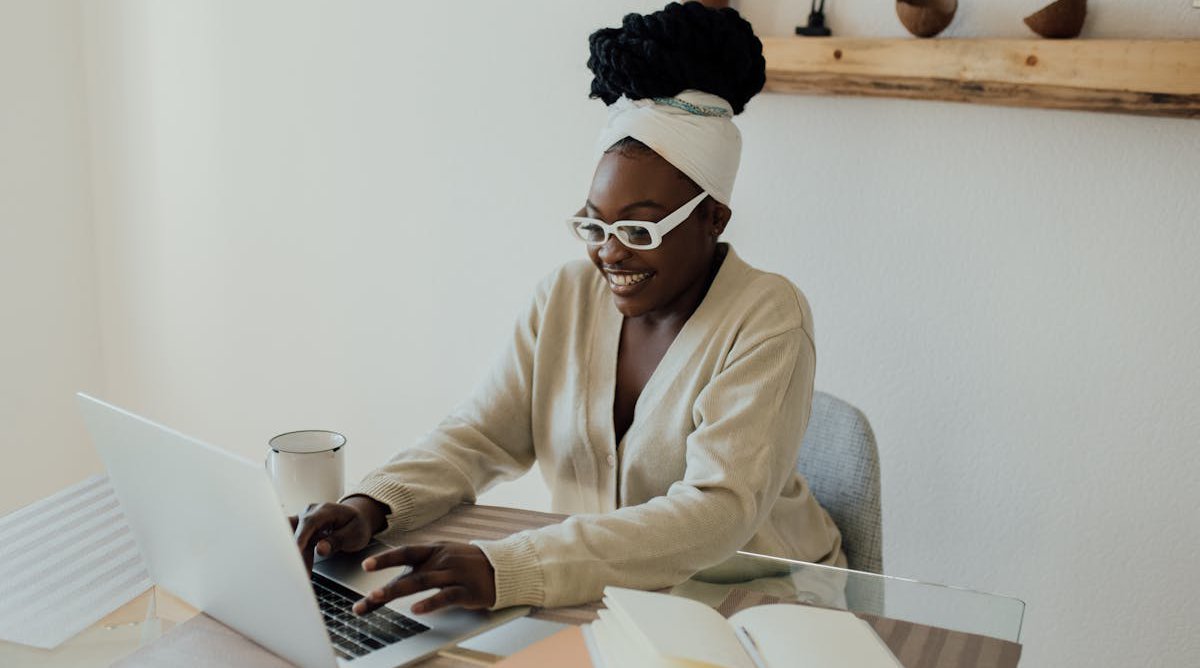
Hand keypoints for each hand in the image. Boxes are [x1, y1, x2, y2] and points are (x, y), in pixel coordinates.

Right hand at [290, 496, 387, 571]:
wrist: (356, 520)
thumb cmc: (356, 525)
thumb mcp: (354, 534)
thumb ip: (337, 541)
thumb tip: (320, 549)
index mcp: (326, 510)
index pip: (309, 522)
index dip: (301, 537)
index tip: (296, 553)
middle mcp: (311, 512)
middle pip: (295, 529)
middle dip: (295, 550)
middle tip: (299, 570)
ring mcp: (304, 520)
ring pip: (292, 538)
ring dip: (297, 555)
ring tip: (306, 572)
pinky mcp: (301, 529)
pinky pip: (295, 543)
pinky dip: (298, 555)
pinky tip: (305, 567)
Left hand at [353, 542, 495, 615]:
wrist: (503, 567)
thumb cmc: (468, 565)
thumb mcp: (444, 558)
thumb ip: (420, 568)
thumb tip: (392, 583)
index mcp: (435, 550)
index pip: (406, 552)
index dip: (385, 558)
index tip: (365, 565)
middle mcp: (442, 560)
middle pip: (410, 571)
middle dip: (386, 584)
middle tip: (367, 595)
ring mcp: (455, 574)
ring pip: (423, 582)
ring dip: (398, 590)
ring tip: (378, 598)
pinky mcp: (467, 590)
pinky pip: (446, 596)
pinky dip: (430, 603)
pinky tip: (416, 609)